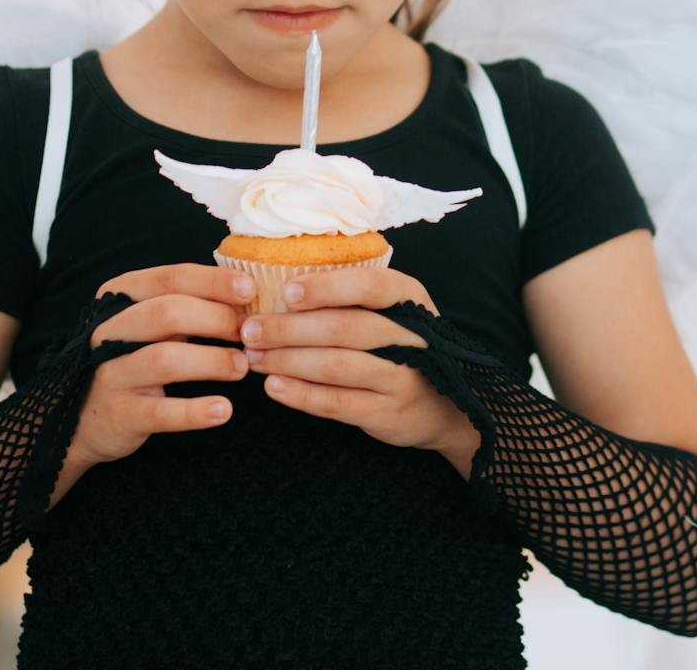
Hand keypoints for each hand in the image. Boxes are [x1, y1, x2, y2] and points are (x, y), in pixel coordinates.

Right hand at [71, 263, 254, 466]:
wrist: (84, 416)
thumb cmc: (131, 358)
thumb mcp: (150, 324)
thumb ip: (187, 305)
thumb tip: (246, 293)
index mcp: (119, 298)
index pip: (170, 278)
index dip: (213, 282)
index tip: (250, 290)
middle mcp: (109, 330)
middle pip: (167, 313)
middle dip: (217, 319)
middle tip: (249, 333)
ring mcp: (109, 373)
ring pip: (164, 359)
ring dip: (212, 360)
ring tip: (241, 367)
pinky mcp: (119, 414)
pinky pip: (160, 412)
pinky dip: (195, 411)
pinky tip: (223, 410)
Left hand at [238, 267, 478, 464]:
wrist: (446, 408)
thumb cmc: (404, 348)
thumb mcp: (394, 314)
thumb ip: (354, 300)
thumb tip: (281, 283)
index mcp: (411, 300)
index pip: (371, 286)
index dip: (328, 288)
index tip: (287, 292)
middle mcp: (412, 337)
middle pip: (345, 328)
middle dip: (290, 328)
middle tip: (250, 329)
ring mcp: (404, 378)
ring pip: (338, 366)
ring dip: (289, 360)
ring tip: (254, 357)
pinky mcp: (388, 413)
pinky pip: (338, 402)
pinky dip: (302, 395)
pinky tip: (274, 387)